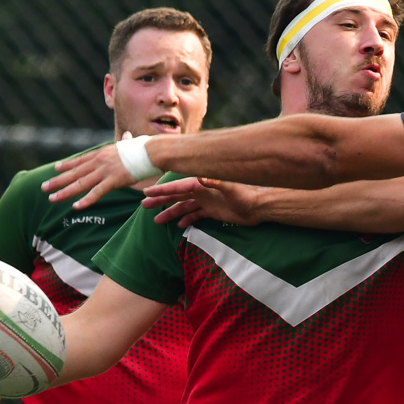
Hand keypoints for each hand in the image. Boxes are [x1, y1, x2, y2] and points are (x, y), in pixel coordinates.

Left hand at [42, 138, 135, 208]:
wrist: (152, 152)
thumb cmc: (144, 148)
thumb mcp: (131, 144)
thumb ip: (126, 142)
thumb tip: (129, 136)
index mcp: (102, 153)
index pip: (80, 160)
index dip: (67, 165)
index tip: (55, 168)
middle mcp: (99, 162)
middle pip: (74, 173)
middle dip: (57, 181)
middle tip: (43, 187)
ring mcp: (104, 171)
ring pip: (80, 183)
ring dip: (64, 192)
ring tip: (51, 199)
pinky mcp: (113, 181)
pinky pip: (97, 192)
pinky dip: (86, 200)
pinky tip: (76, 207)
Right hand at [142, 177, 264, 227]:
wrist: (259, 207)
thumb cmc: (247, 197)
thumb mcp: (232, 189)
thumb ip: (217, 182)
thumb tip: (201, 176)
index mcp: (201, 185)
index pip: (177, 187)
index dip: (162, 190)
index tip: (147, 192)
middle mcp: (202, 191)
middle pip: (176, 196)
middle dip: (160, 200)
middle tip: (144, 205)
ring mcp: (207, 201)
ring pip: (183, 206)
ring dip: (171, 212)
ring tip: (156, 220)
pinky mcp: (213, 211)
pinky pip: (195, 215)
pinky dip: (186, 219)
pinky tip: (178, 226)